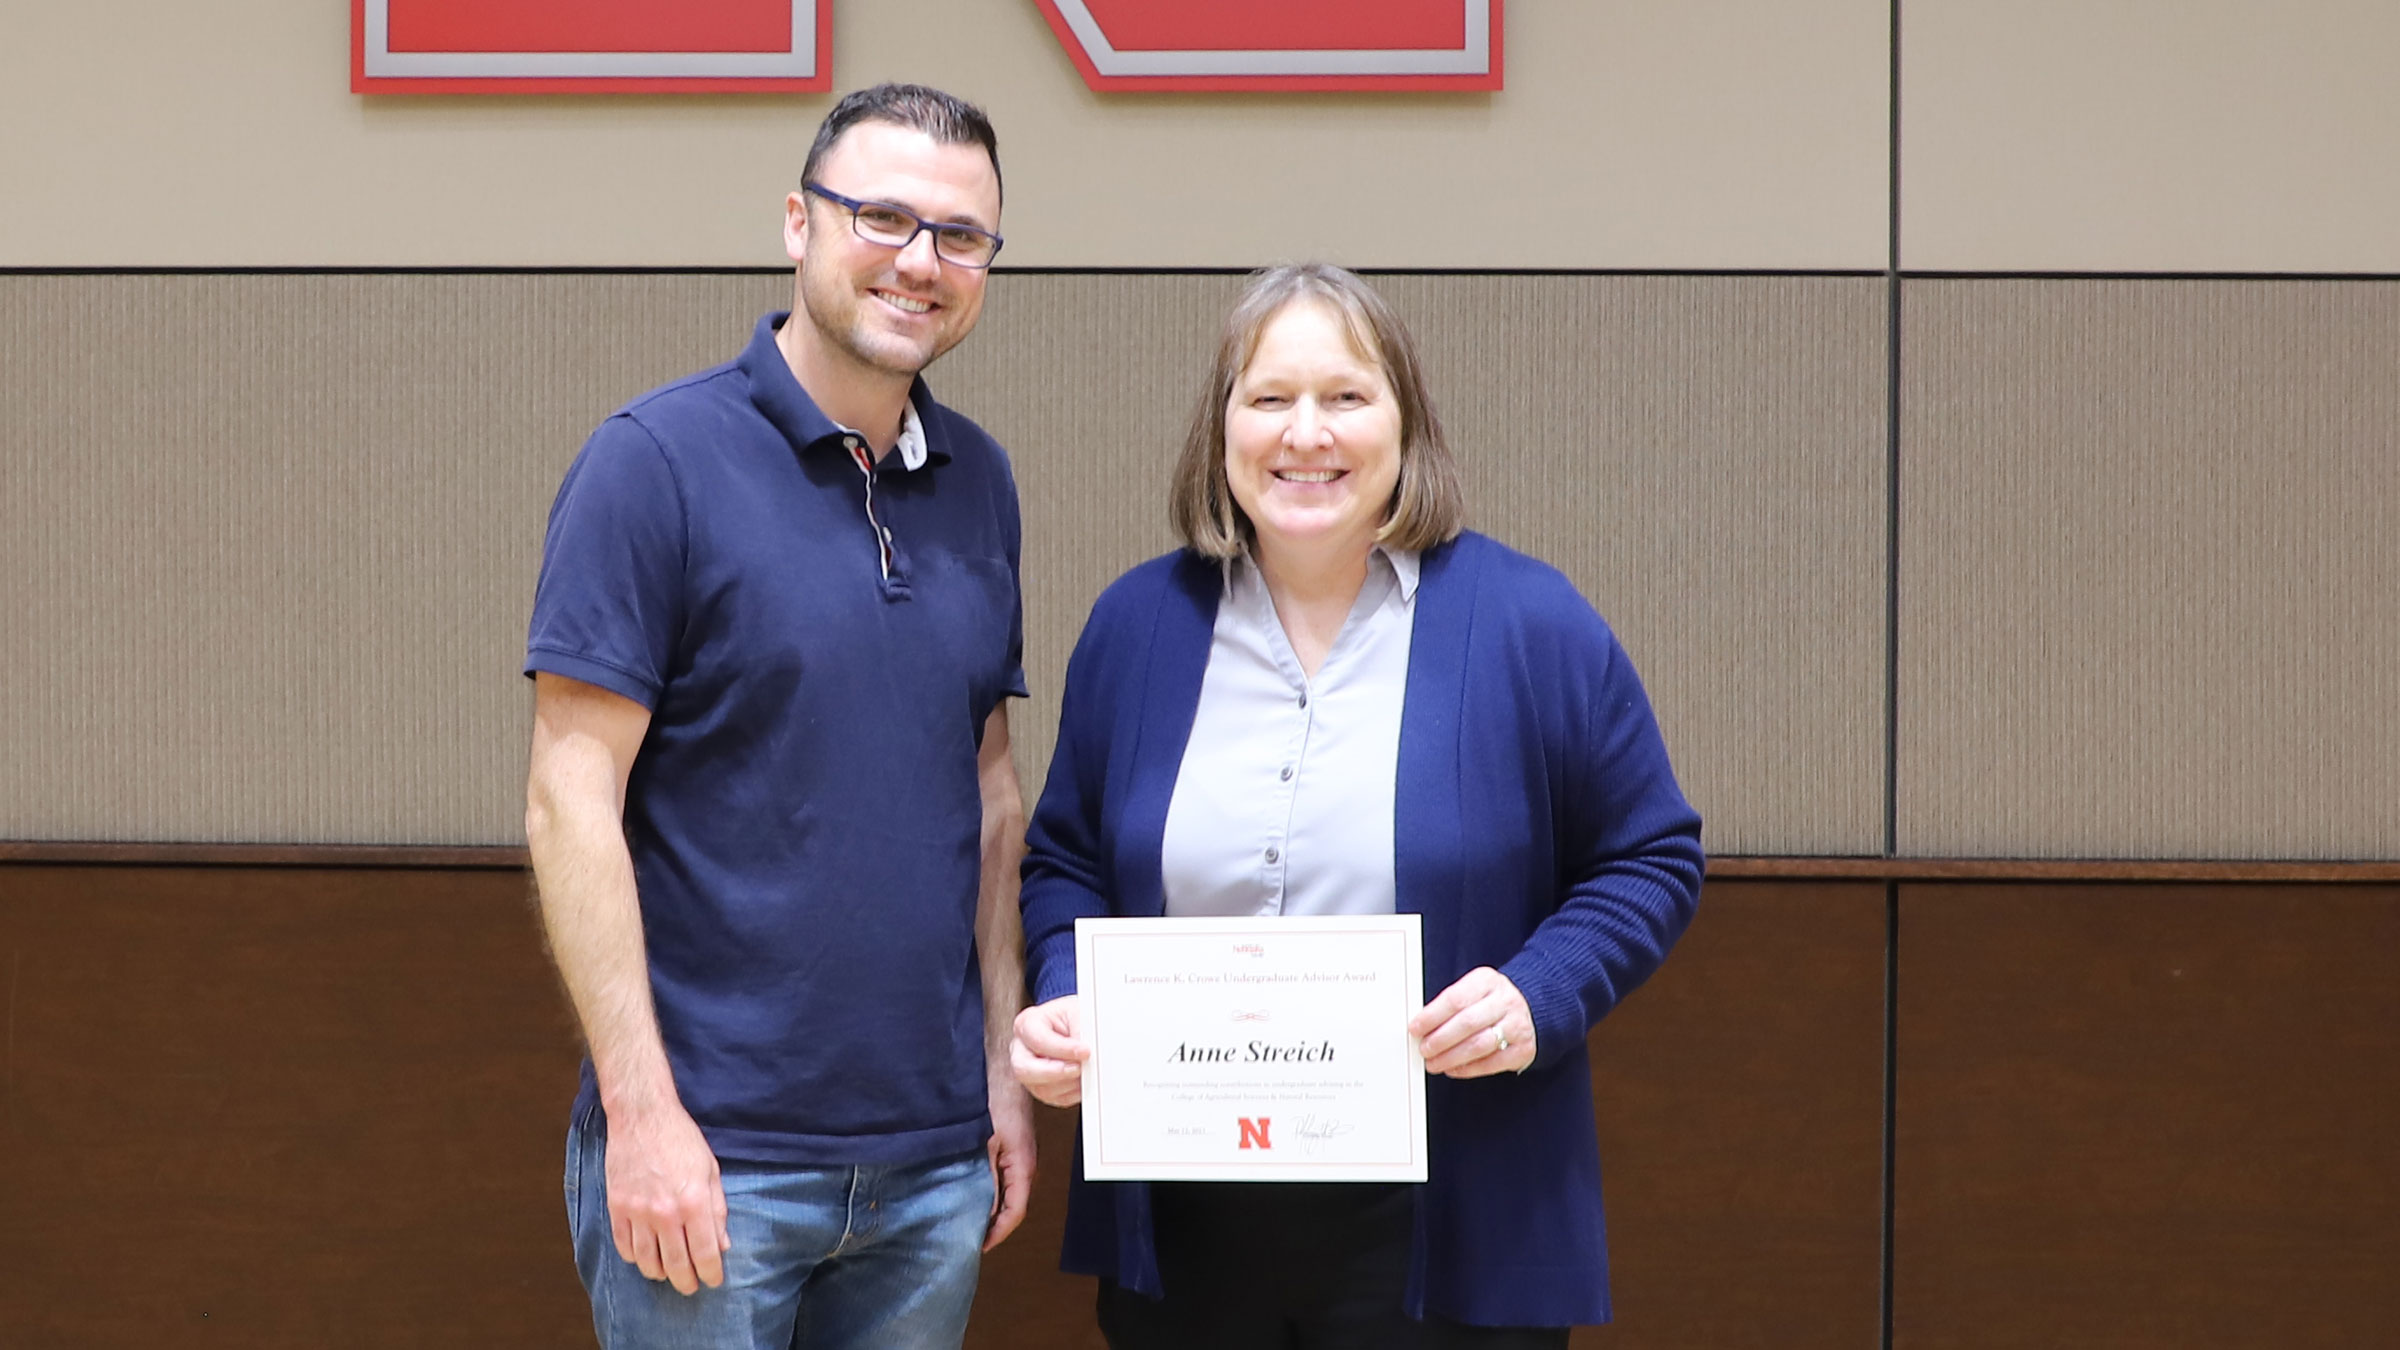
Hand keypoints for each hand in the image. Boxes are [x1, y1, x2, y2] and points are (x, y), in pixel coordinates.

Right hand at [604, 1101, 730, 1294]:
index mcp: (694, 1202)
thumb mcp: (710, 1171)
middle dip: (687, 1282)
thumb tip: (722, 1244)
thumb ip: (717, 1209)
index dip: (712, 1273)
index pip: (705, 1254)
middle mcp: (665, 1212)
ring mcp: (637, 1212)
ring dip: (661, 1273)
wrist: (642, 1117)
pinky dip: (635, 1258)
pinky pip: (624, 1247)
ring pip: (647, 1262)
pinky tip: (645, 1256)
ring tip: (669, 1273)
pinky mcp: (617, 1208)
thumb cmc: (680, 1140)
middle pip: (676, 1265)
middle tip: (692, 1286)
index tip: (714, 1280)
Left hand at [983, 1078, 1036, 1250]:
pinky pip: (1001, 1177)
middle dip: (991, 1225)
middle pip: (1011, 1206)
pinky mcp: (1010, 1147)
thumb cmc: (996, 1100)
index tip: (977, 1247)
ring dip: (988, 1207)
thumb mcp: (984, 1144)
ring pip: (1005, 1192)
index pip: (1014, 1212)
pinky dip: (987, 1190)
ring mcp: (1019, 1156)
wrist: (1005, 1069)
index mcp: (1023, 1167)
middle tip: (966, 1239)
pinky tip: (969, 1190)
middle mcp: (1025, 1165)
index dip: (996, 1234)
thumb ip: (984, 1178)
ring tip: (964, 1220)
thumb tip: (979, 1211)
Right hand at [1011, 995, 1087, 1106]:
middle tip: (1079, 1068)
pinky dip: (1073, 1092)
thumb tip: (1084, 1053)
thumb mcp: (1078, 1013)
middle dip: (1057, 1072)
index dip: (1063, 1049)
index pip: (1038, 1040)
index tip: (1084, 1051)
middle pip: (1024, 1070)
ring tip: (1086, 1070)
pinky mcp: (1041, 1088)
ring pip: (1042, 1089)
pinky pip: (1055, 1099)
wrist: (1076, 1025)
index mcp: (1026, 1024)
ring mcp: (1029, 1071)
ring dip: (1069, 1083)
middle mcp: (1021, 1049)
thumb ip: (1078, 1031)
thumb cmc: (1073, 1016)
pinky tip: (1082, 1079)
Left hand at [1410, 967, 1535, 1077]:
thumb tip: (1421, 1027)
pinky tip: (1453, 1069)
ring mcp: (1517, 1025)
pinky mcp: (1523, 1049)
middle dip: (1440, 1039)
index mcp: (1487, 981)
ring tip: (1434, 1062)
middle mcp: (1505, 1001)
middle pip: (1467, 1023)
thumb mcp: (1472, 990)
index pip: (1455, 999)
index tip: (1415, 1028)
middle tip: (1424, 1049)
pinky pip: (1492, 1063)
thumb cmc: (1490, 1001)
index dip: (1431, 1017)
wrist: (1530, 1007)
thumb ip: (1449, 1005)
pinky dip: (1468, 1069)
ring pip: (1479, 1045)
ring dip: (1451, 1057)